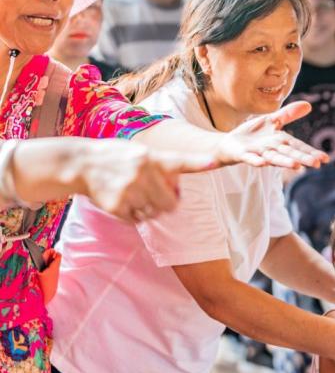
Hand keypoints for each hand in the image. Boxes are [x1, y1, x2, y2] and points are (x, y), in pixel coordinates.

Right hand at [79, 141, 214, 222]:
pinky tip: (124, 201)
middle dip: (168, 204)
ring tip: (136, 196)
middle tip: (158, 197)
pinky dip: (134, 216)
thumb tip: (178, 190)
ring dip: (150, 211)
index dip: (199, 163)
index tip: (216, 161)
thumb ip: (161, 165)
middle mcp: (141, 173)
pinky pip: (137, 221)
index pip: (179, 162)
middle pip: (171, 204)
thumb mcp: (140, 152)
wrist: (81, 163)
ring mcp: (128, 191)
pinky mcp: (116, 206)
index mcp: (151, 157)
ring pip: (154, 215)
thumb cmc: (117, 157)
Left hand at [216, 101, 329, 168]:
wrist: (228, 144)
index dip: (311, 152)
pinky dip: (256, 161)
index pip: (298, 147)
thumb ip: (289, 115)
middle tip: (317, 164)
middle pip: (289, 153)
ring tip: (296, 166)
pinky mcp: (243, 155)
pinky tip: (262, 163)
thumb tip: (308, 105)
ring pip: (273, 158)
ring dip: (284, 162)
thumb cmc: (252, 135)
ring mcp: (258, 153)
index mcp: (280, 142)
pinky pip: (250, 159)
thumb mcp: (272, 121)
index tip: (325, 159)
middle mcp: (272, 150)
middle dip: (302, 158)